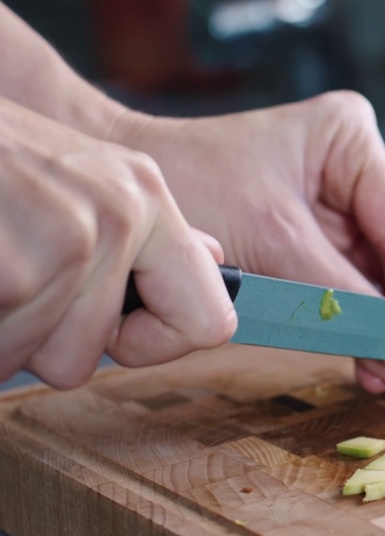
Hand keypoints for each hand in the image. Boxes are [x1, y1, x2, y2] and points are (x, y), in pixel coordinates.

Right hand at [0, 99, 235, 387]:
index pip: (209, 323)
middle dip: (33, 338)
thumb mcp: (77, 175)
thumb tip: (213, 256)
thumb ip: (144, 230)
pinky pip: (0, 354)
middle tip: (6, 270)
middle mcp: (117, 216)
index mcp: (142, 197)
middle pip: (85, 358)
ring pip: (32, 361)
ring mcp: (67, 240)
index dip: (151, 344)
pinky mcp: (20, 272)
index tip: (112, 330)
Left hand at [114, 91, 384, 395]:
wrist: (132, 203)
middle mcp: (365, 167)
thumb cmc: (188, 190)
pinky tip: (383, 366)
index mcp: (352, 137)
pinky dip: (382, 328)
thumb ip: (343, 293)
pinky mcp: (336, 245)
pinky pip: (377, 288)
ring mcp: (354, 206)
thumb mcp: (271, 239)